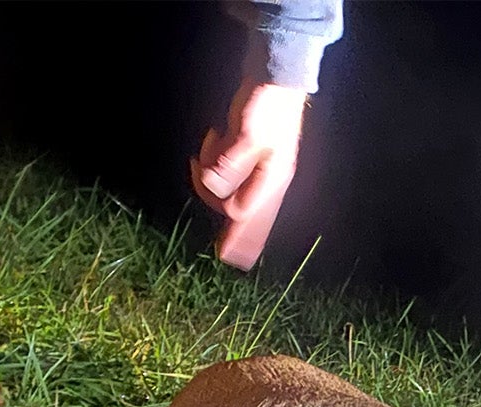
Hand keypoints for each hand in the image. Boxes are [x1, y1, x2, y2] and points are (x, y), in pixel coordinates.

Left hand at [192, 81, 307, 270]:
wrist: (274, 75)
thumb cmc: (266, 105)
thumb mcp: (248, 134)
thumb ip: (230, 163)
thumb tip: (213, 187)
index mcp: (271, 179)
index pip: (243, 213)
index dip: (225, 220)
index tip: (213, 222)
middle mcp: (267, 180)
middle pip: (252, 219)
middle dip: (239, 237)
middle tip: (226, 256)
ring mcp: (261, 169)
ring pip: (234, 192)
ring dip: (212, 175)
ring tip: (206, 145)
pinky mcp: (252, 156)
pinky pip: (232, 175)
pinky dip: (216, 163)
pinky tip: (214, 138)